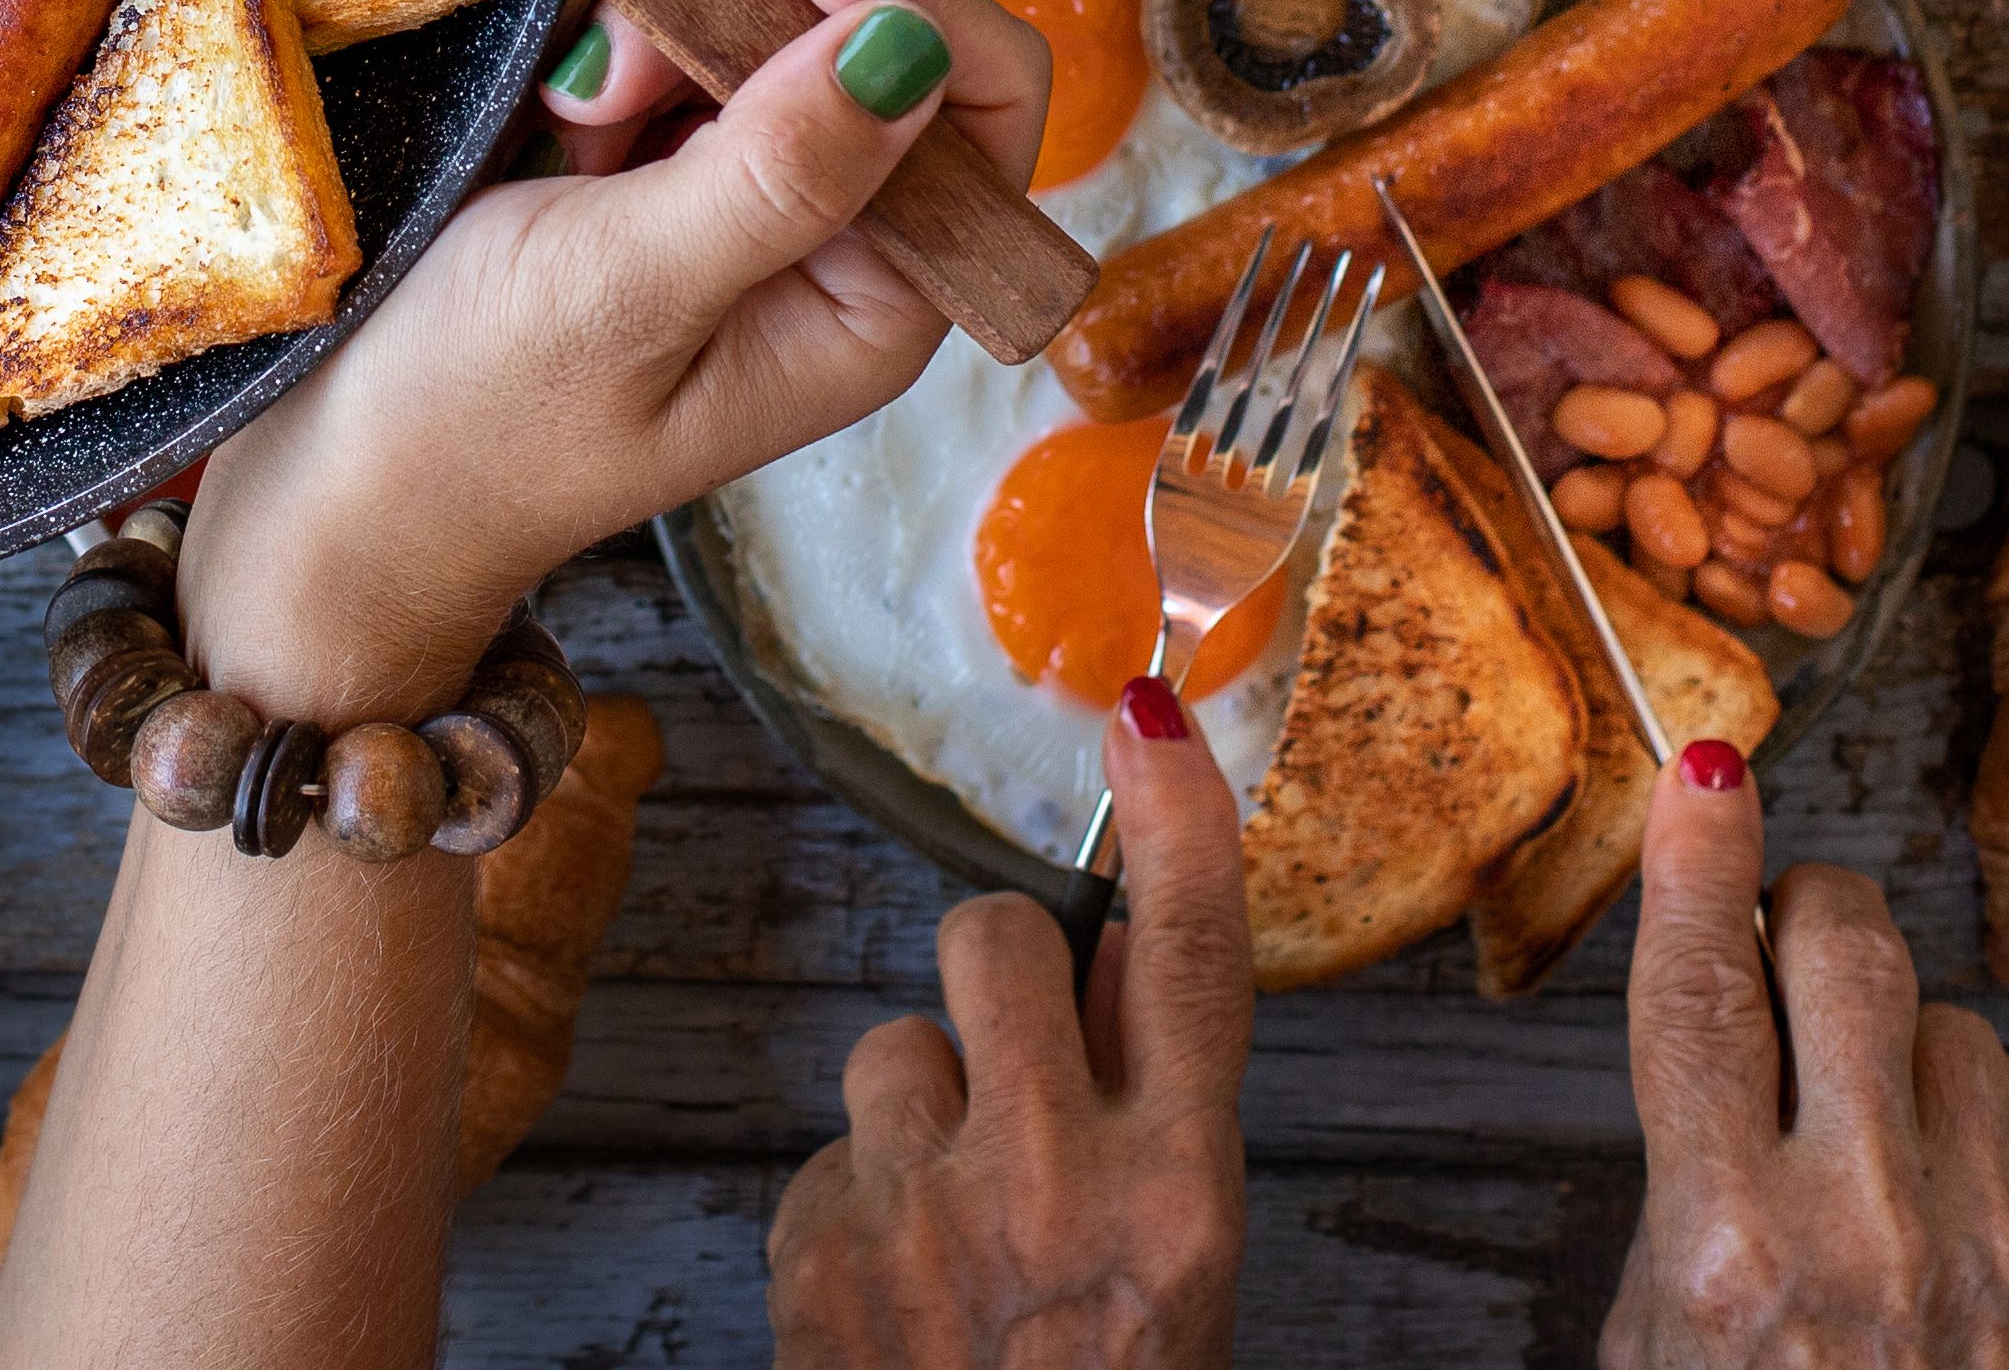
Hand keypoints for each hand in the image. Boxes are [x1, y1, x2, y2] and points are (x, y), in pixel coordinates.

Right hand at [178, 0, 1045, 714]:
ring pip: (765, 32)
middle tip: (624, 63)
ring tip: (575, 109)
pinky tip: (558, 111)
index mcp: (873, 306)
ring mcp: (749, 205)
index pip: (982, 107)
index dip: (912, 5)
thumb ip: (775, 173)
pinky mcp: (666, 172)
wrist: (337, 476)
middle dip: (751, 19)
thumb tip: (912, 49)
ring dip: (667, 35)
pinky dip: (619, 49)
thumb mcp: (626, 289)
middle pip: (871, 45)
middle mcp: (837, 251)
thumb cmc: (475, 415)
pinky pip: (681, 48)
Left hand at [767, 678, 1253, 1368]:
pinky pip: (832, 1151)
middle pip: (998, 937)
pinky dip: (860, 1206)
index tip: (1145, 714)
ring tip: (956, 1232)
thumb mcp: (1179, 1268)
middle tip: (1019, 1075)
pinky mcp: (818, 1239)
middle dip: (1001, 978)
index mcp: (1181, 1189)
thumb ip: (1158, 1110)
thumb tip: (1123, 952)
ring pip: (896, 1042)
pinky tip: (897, 1294)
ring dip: (921, 1111)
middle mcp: (1056, 1176)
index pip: (1190, 958)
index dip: (1175, 819)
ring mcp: (924, 1205)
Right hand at [1608, 748, 2008, 1368]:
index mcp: (1730, 1251)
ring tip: (1872, 1163)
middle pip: (1852, 955)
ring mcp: (1997, 1252)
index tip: (1705, 774)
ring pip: (1951, 1027)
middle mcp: (1868, 1238)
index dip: (1699, 864)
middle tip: (1790, 948)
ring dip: (1902, 1057)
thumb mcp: (1658, 1330)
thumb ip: (1692, 1163)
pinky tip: (1946, 1236)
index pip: (1702, 996)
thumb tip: (1731, 989)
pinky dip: (1978, 1147)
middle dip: (1813, 918)